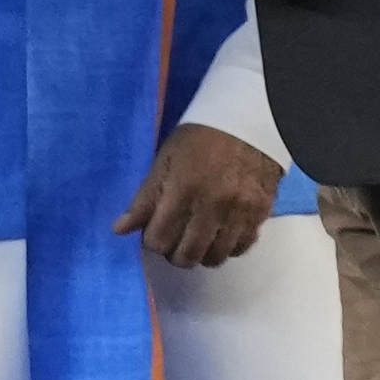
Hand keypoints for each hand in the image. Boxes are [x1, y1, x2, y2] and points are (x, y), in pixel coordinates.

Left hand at [114, 123, 283, 267]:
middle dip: (174, 252)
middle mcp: (212, 206)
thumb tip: (119, 229)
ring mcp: (239, 213)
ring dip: (201, 252)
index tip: (155, 230)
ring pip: (215, 257)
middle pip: (187, 255)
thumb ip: (144, 199)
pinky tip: (220, 233)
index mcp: (183, 189)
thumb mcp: (164, 160)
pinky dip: (227, 247)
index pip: (159, 240)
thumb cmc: (200, 137)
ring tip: (196, 237)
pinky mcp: (260, 214)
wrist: (247, 122)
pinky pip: (241, 248)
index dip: (152, 239)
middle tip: (174, 238)